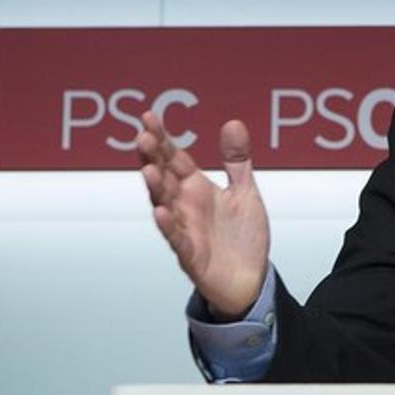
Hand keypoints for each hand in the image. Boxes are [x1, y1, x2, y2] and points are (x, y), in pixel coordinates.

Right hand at [138, 112, 269, 319]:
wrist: (251, 278)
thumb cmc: (242, 236)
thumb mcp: (244, 192)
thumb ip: (236, 161)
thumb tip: (232, 123)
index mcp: (196, 189)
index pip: (174, 158)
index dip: (162, 138)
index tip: (148, 116)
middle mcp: (186, 206)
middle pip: (164, 177)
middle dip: (153, 158)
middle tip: (144, 136)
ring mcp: (186, 230)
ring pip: (165, 206)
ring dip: (156, 188)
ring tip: (148, 169)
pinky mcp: (192, 256)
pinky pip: (177, 240)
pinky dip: (169, 227)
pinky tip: (161, 212)